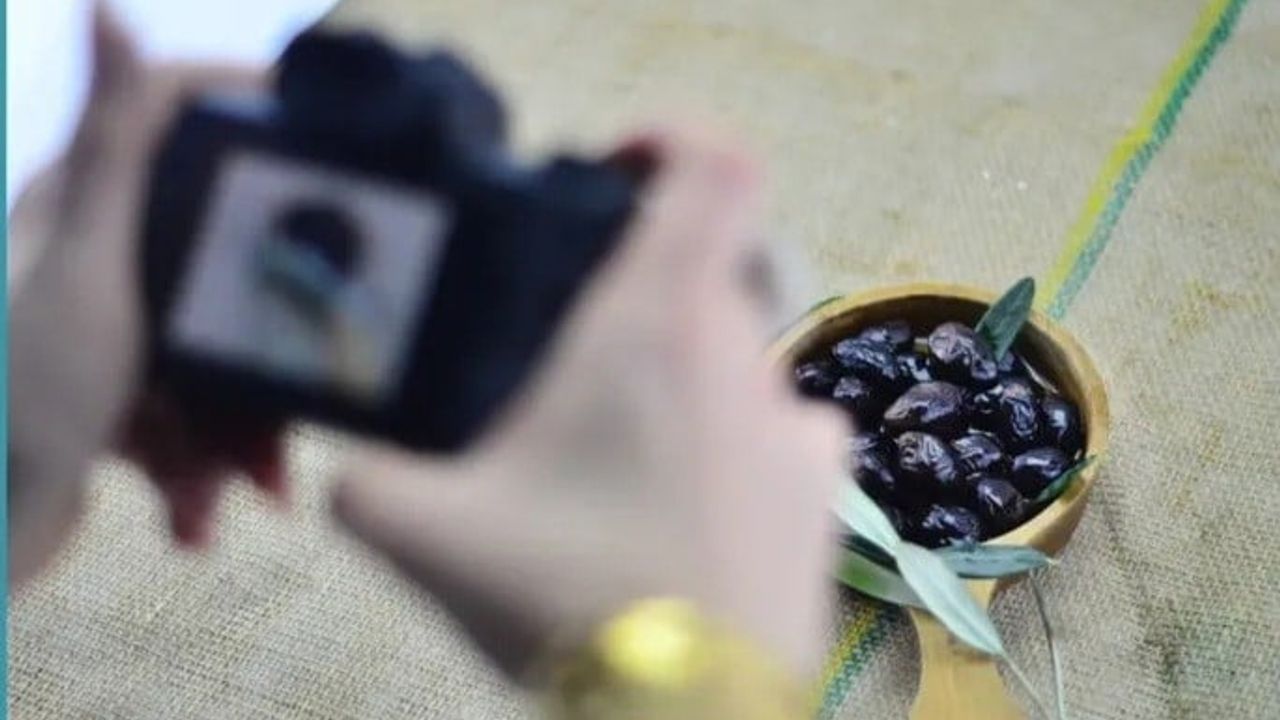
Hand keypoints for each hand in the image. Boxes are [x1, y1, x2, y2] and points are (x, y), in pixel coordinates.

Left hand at [8, 7, 282, 587]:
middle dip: (266, 317)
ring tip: (251, 485)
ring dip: (236, 429)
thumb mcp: (89, 265)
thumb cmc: (25, 386)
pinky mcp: (120, 396)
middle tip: (317, 349)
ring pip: (215, 346)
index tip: (324, 128)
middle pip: (215, 247)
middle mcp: (96, 255)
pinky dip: (201, 468)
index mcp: (80, 205)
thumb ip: (115, 151)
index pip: (168, 113)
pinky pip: (189, 415)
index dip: (243, 104)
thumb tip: (108, 6)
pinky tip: (198, 516)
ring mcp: (112, 329)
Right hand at [332, 129, 846, 677]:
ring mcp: (796, 426)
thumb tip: (355, 475)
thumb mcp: (422, 535)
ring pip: (734, 362)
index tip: (617, 167)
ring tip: (621, 458)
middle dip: (639, 299)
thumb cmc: (564, 601)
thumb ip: (367, 482)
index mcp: (655, 323)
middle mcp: (743, 355)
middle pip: (708, 272)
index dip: (672, 141)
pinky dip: (732, 446)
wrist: (686, 716)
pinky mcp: (825, 495)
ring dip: (683, 382)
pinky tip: (683, 507)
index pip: (713, 168)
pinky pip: (777, 435)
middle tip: (574, 360)